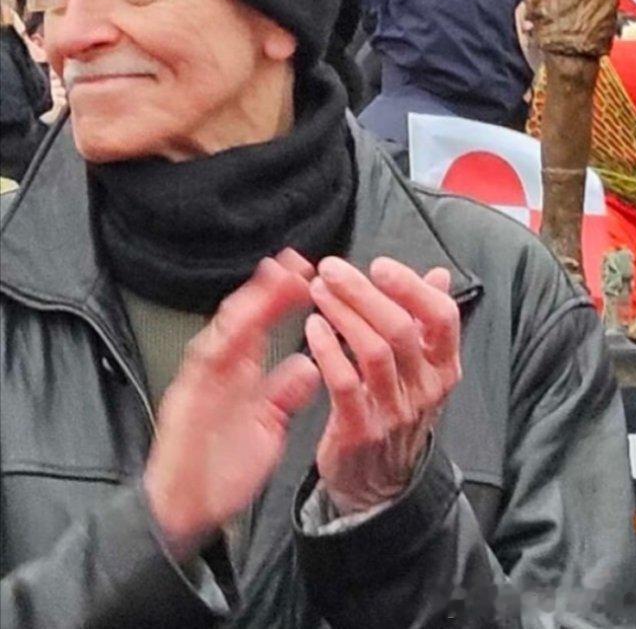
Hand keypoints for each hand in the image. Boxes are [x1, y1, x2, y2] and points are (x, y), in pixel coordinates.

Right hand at [144, 252, 319, 554]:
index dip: (282, 299)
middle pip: (243, 318)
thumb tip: (309, 367)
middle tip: (294, 263)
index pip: (262, 325)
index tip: (308, 275)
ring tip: (270, 280)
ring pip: (222, 333)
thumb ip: (284, 396)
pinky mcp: (186, 402)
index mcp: (238, 372)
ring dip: (247, 305)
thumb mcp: (265, 427)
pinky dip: (219, 344)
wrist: (185, 512)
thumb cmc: (223, 469)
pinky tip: (238, 326)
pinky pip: (201, 368)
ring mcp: (201, 383)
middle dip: (267, 289)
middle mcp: (219, 370)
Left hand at [305, 256, 461, 516]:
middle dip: (363, 292)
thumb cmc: (396, 413)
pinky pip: (345, 383)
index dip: (412, 286)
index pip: (442, 316)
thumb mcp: (422, 370)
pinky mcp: (360, 431)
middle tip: (332, 269)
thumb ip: (428, 321)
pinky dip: (328, 351)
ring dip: (342, 313)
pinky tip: (313, 329)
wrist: (378, 485)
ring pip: (373, 350)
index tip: (379, 265)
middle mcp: (425, 388)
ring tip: (319, 291)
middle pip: (401, 327)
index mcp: (443, 367)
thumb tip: (440, 275)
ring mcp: (394, 412)